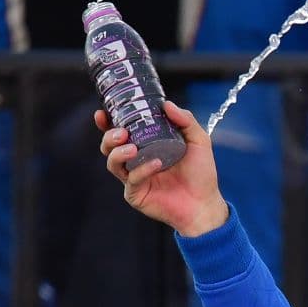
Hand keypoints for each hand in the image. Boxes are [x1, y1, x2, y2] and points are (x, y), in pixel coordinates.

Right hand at [98, 100, 227, 236]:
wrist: (205, 202)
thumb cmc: (201, 173)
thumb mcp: (198, 141)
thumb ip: (186, 120)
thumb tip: (166, 104)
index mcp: (145, 146)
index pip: (121, 131)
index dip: (107, 122)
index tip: (102, 113)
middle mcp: (136, 161)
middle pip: (109, 146)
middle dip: (109, 137)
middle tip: (121, 132)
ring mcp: (134, 178)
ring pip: (113, 163)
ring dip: (118, 153)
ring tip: (133, 148)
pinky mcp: (136, 194)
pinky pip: (131, 180)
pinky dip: (141, 170)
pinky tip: (155, 164)